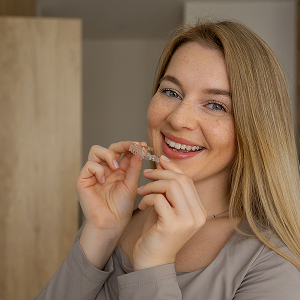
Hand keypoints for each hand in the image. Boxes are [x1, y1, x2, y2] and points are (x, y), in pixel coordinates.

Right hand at [76, 141, 142, 235]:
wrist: (111, 224)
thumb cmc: (121, 207)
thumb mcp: (132, 185)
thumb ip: (134, 167)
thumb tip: (140, 149)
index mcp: (118, 170)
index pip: (123, 151)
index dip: (132, 146)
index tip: (143, 146)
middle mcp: (106, 169)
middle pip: (111, 147)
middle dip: (123, 145)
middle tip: (133, 148)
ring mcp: (94, 173)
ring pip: (96, 150)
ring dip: (108, 155)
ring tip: (116, 168)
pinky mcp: (83, 180)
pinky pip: (89, 165)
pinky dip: (98, 170)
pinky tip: (103, 181)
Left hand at [133, 156, 205, 270]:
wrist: (152, 263)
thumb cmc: (158, 234)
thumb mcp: (167, 209)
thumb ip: (169, 190)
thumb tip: (164, 163)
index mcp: (199, 210)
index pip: (188, 180)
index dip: (173, 167)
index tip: (159, 160)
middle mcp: (198, 215)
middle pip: (181, 180)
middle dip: (160, 173)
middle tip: (146, 175)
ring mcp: (187, 220)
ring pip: (171, 186)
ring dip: (152, 185)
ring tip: (141, 191)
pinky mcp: (172, 225)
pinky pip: (159, 199)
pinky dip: (147, 198)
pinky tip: (142, 206)